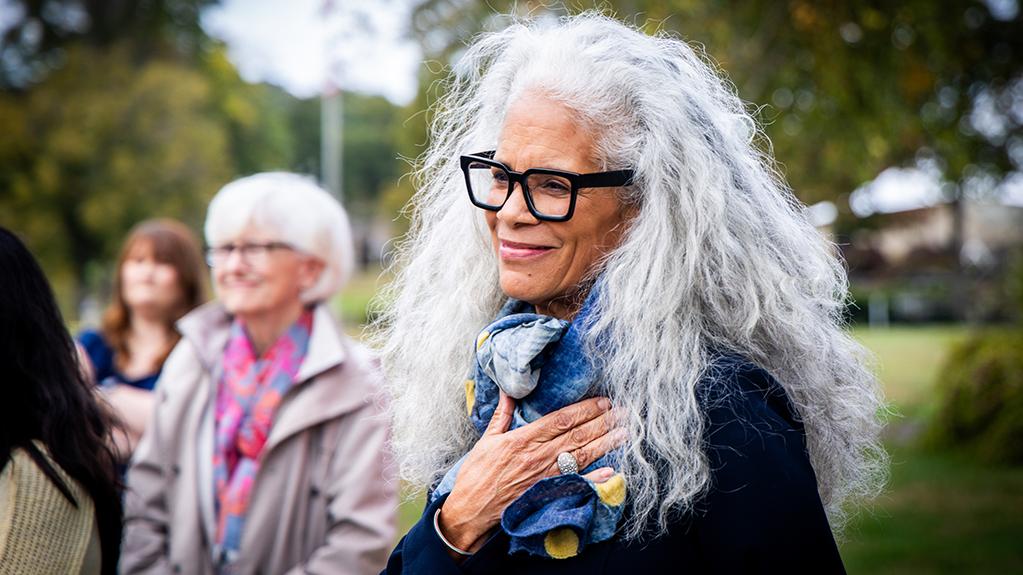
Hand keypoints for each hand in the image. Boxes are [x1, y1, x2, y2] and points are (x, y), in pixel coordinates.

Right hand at [437, 392, 626, 553]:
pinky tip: (612, 470)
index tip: (602, 400)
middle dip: (602, 421)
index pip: (560, 419)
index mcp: (522, 439)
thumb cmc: (477, 475)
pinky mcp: (547, 494)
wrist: (471, 510)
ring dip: (605, 443)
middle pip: (577, 435)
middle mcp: (537, 456)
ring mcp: (545, 476)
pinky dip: (595, 478)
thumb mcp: (486, 440)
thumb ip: (501, 415)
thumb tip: (507, 391)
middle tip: (623, 411)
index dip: (584, 409)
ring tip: (624, 432)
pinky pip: (576, 484)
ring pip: (581, 456)